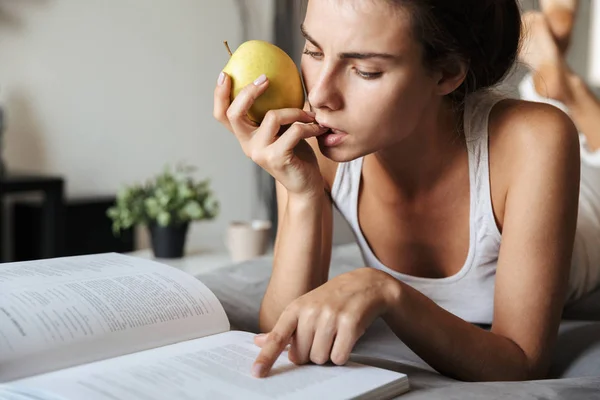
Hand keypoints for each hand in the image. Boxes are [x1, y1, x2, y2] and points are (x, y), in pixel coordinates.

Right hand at [213, 72, 327, 196]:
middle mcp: (247, 145)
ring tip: (310, 115)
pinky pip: (294, 131)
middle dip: (248, 92)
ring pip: (273, 117)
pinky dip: (309, 126)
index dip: (219, 94)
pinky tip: (318, 128)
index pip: (222, 115)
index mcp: (245, 136)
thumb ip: (275, 112)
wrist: (305, 185)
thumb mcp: (282, 130)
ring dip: (296, 111)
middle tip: (265, 78)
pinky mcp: (277, 159)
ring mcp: (260, 153)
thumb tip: (279, 77)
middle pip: (234, 114)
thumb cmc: (296, 153)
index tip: (225, 73)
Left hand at [250, 268, 400, 377]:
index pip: (278, 336)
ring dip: (327, 354)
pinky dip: (341, 354)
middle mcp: (311, 312)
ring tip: (334, 335)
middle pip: (301, 356)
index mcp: (296, 308)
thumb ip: (283, 328)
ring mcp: (330, 317)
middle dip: (310, 353)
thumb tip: (259, 342)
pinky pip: (339, 357)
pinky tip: (344, 338)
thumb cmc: (330, 299)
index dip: (266, 356)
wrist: (363, 284)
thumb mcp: (304, 308)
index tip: (257, 372)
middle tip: (320, 336)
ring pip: (320, 358)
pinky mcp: (350, 324)